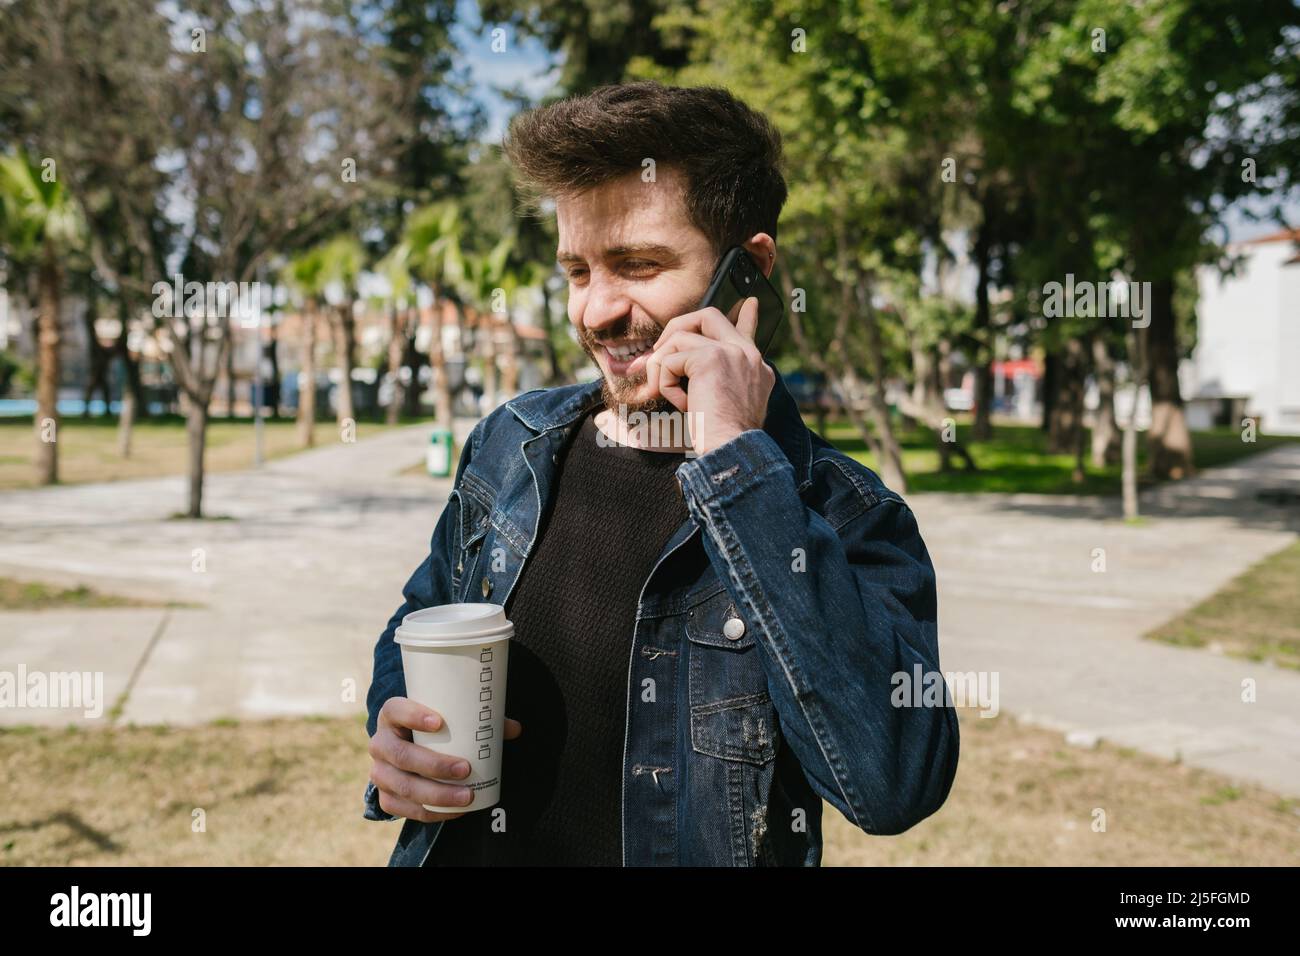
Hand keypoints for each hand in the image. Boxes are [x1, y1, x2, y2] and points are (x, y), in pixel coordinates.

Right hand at [368, 696, 522, 821]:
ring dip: (437, 794)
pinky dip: (432, 812)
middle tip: (466, 769)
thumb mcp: (447, 719)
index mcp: (392, 716)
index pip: (395, 710)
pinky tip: (455, 811)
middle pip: (402, 755)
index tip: (439, 721)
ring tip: (467, 796)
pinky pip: (405, 809)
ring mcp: (379, 772)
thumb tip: (513, 729)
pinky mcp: (385, 797)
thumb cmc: (432, 731)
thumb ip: (478, 721)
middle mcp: (380, 743)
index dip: (413, 715)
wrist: (403, 751)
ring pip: (404, 786)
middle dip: (435, 765)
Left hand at [644, 296, 774, 455]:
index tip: (750, 304)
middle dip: (677, 327)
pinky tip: (682, 405)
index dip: (746, 317)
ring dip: (663, 365)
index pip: (747, 331)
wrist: (732, 450)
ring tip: (666, 392)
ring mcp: (731, 352)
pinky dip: (666, 383)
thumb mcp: (726, 406)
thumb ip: (713, 383)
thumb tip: (680, 368)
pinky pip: (671, 360)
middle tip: (661, 350)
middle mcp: (748, 355)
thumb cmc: (723, 439)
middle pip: (709, 316)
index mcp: (756, 367)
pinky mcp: (710, 359)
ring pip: (681, 337)